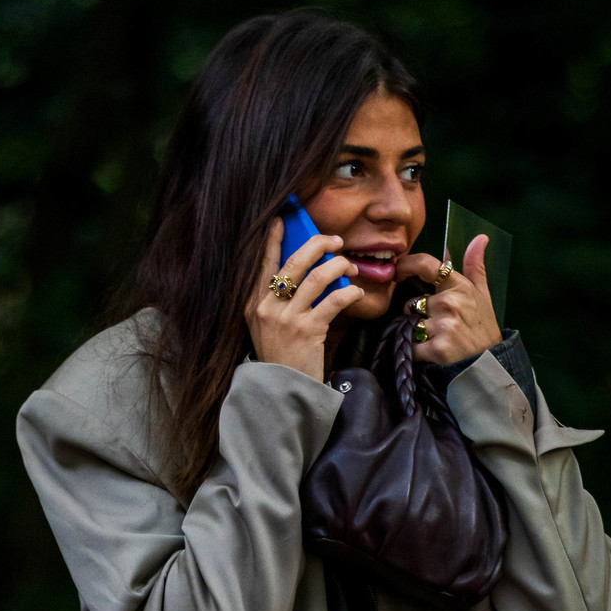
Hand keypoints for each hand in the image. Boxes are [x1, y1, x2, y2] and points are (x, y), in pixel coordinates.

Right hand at [246, 222, 360, 381]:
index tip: (282, 219)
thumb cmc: (281, 356)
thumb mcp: (268, 326)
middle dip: (318, 244)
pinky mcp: (308, 331)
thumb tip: (306, 269)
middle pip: (294, 262)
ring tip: (350, 266)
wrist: (283, 391)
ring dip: (338, 266)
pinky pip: (333, 301)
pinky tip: (357, 294)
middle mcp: (267, 306)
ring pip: (317, 277)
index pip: (262, 262)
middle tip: (336, 241)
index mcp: (254, 302)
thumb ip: (278, 300)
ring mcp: (286, 318)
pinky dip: (349, 294)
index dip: (272, 238)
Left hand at [401, 235, 502, 366]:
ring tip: (436, 340)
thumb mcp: (482, 295)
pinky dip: (416, 353)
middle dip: (417, 316)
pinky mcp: (436, 349)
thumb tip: (480, 238)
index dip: (407, 264)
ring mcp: (442, 326)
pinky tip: (431, 354)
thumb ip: (475, 265)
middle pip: (412, 304)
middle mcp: (449, 303)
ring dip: (416, 334)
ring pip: (409, 325)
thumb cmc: (483, 328)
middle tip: (437, 327)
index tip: (398, 270)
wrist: (489, 365)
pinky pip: (411, 347)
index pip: (426, 265)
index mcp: (458, 287)